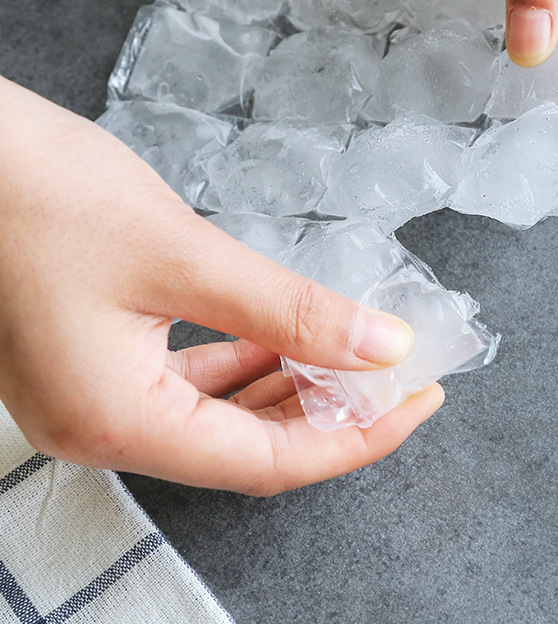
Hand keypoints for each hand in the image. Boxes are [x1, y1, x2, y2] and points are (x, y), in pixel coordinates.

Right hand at [0, 76, 442, 494]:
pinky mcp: (93, 359)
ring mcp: (91, 395)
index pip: (266, 462)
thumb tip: (381, 345)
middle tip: (394, 374)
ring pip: (220, 415)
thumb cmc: (42, 194)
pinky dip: (246, 362)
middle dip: (329, 412)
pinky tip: (284, 339)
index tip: (417, 402)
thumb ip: (290, 309)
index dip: (354, 438)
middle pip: (245, 445)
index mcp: (116, 420)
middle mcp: (100, 425)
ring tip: (354, 357)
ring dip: (290, 387)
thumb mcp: (184, 255)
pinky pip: (189, 381)